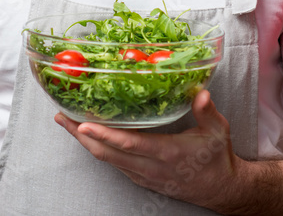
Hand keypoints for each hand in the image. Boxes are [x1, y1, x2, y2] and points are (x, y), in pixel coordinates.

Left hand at [55, 90, 242, 209]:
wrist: (220, 189)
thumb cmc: (217, 157)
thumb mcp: (218, 131)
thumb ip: (207, 112)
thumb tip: (200, 93)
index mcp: (168, 152)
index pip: (131, 144)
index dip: (105, 135)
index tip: (84, 123)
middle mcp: (151, 167)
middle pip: (108, 153)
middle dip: (82, 135)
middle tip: (62, 117)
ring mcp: (143, 175)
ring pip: (107, 159)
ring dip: (85, 142)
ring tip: (67, 122)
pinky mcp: (141, 178)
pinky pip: (114, 163)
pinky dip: (97, 149)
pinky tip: (86, 136)